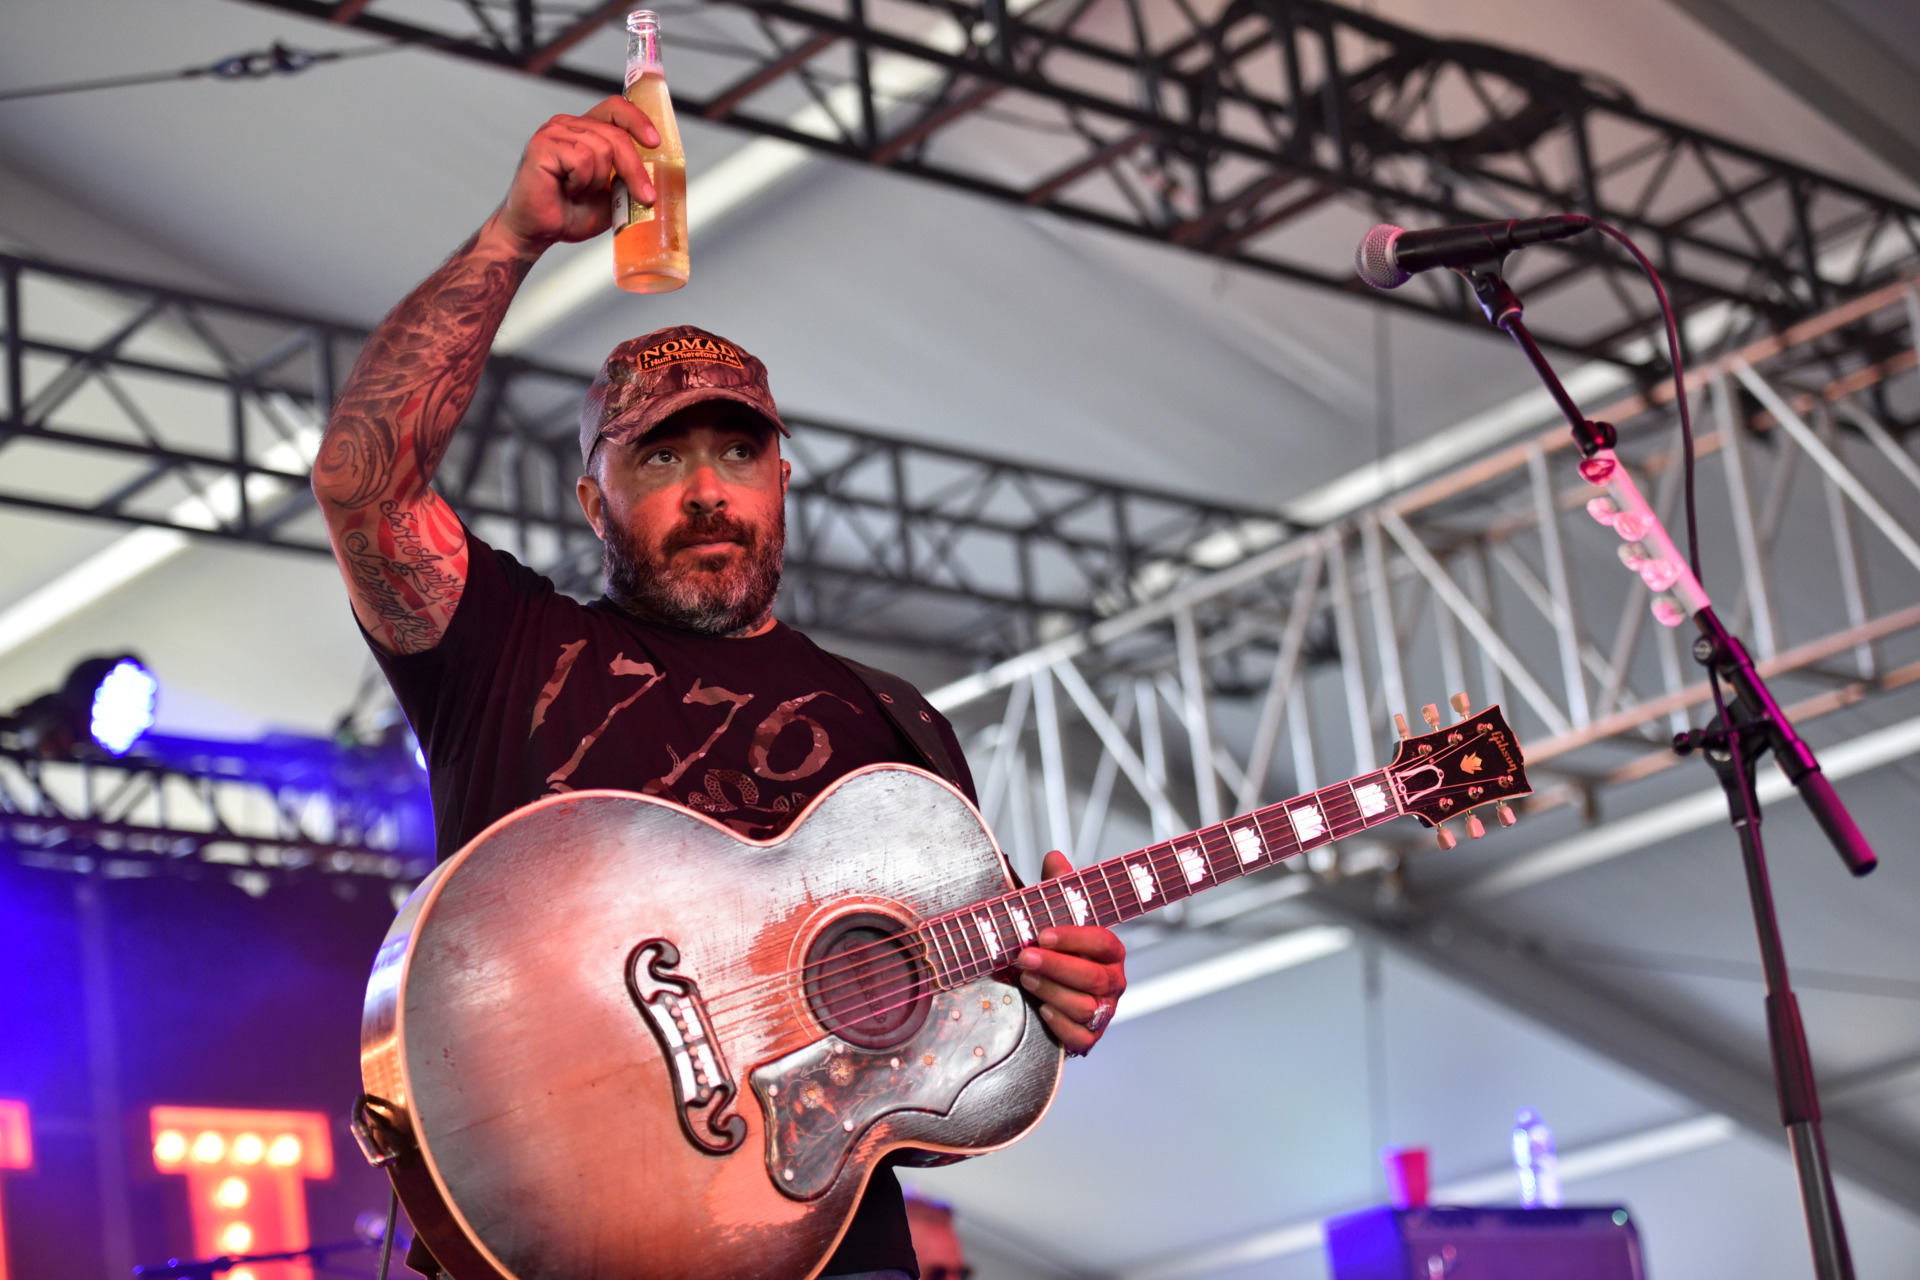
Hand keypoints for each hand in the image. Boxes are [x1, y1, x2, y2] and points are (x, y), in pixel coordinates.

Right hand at [493, 96, 661, 253]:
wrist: (538, 232)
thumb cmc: (570, 213)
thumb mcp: (611, 195)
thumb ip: (628, 177)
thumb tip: (657, 173)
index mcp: (585, 130)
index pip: (615, 109)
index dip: (638, 120)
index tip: (655, 143)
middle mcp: (568, 125)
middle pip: (616, 134)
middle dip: (634, 169)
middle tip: (645, 196)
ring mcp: (553, 132)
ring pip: (602, 149)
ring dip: (597, 181)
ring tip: (578, 193)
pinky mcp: (542, 145)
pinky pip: (581, 160)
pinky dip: (580, 183)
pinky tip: (566, 190)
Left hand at [1014, 850, 1127, 1055]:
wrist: (1050, 991)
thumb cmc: (1057, 951)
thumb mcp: (1056, 918)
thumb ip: (1059, 890)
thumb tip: (1055, 857)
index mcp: (1110, 952)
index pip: (1102, 942)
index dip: (1074, 937)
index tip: (1043, 933)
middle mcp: (1112, 982)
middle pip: (1092, 977)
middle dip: (1055, 966)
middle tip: (1023, 956)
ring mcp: (1103, 1011)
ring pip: (1084, 1006)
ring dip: (1051, 991)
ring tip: (1025, 978)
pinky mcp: (1090, 1036)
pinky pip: (1081, 1036)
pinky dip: (1061, 1025)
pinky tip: (1041, 1011)